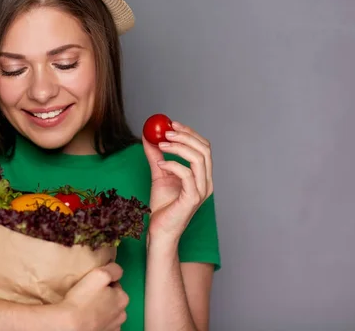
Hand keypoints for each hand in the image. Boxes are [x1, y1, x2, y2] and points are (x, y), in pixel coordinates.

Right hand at [58, 262, 128, 330]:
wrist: (69, 325)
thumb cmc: (83, 298)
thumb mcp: (99, 274)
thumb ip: (113, 269)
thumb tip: (116, 269)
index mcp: (123, 298)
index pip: (115, 285)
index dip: (104, 282)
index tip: (93, 283)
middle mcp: (122, 314)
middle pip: (113, 300)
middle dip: (105, 296)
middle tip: (89, 294)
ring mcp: (113, 328)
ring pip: (109, 313)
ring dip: (102, 310)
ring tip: (86, 307)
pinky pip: (103, 325)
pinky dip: (98, 322)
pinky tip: (88, 319)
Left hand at [143, 120, 213, 243]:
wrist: (160, 231)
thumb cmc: (162, 206)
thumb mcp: (158, 174)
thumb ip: (155, 154)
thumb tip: (148, 135)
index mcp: (202, 175)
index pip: (203, 147)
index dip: (189, 132)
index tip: (172, 123)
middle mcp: (206, 181)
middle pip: (204, 149)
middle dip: (185, 136)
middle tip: (166, 131)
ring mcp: (202, 190)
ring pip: (199, 158)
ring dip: (179, 147)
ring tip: (161, 144)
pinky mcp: (193, 199)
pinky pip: (187, 174)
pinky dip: (172, 164)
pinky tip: (159, 163)